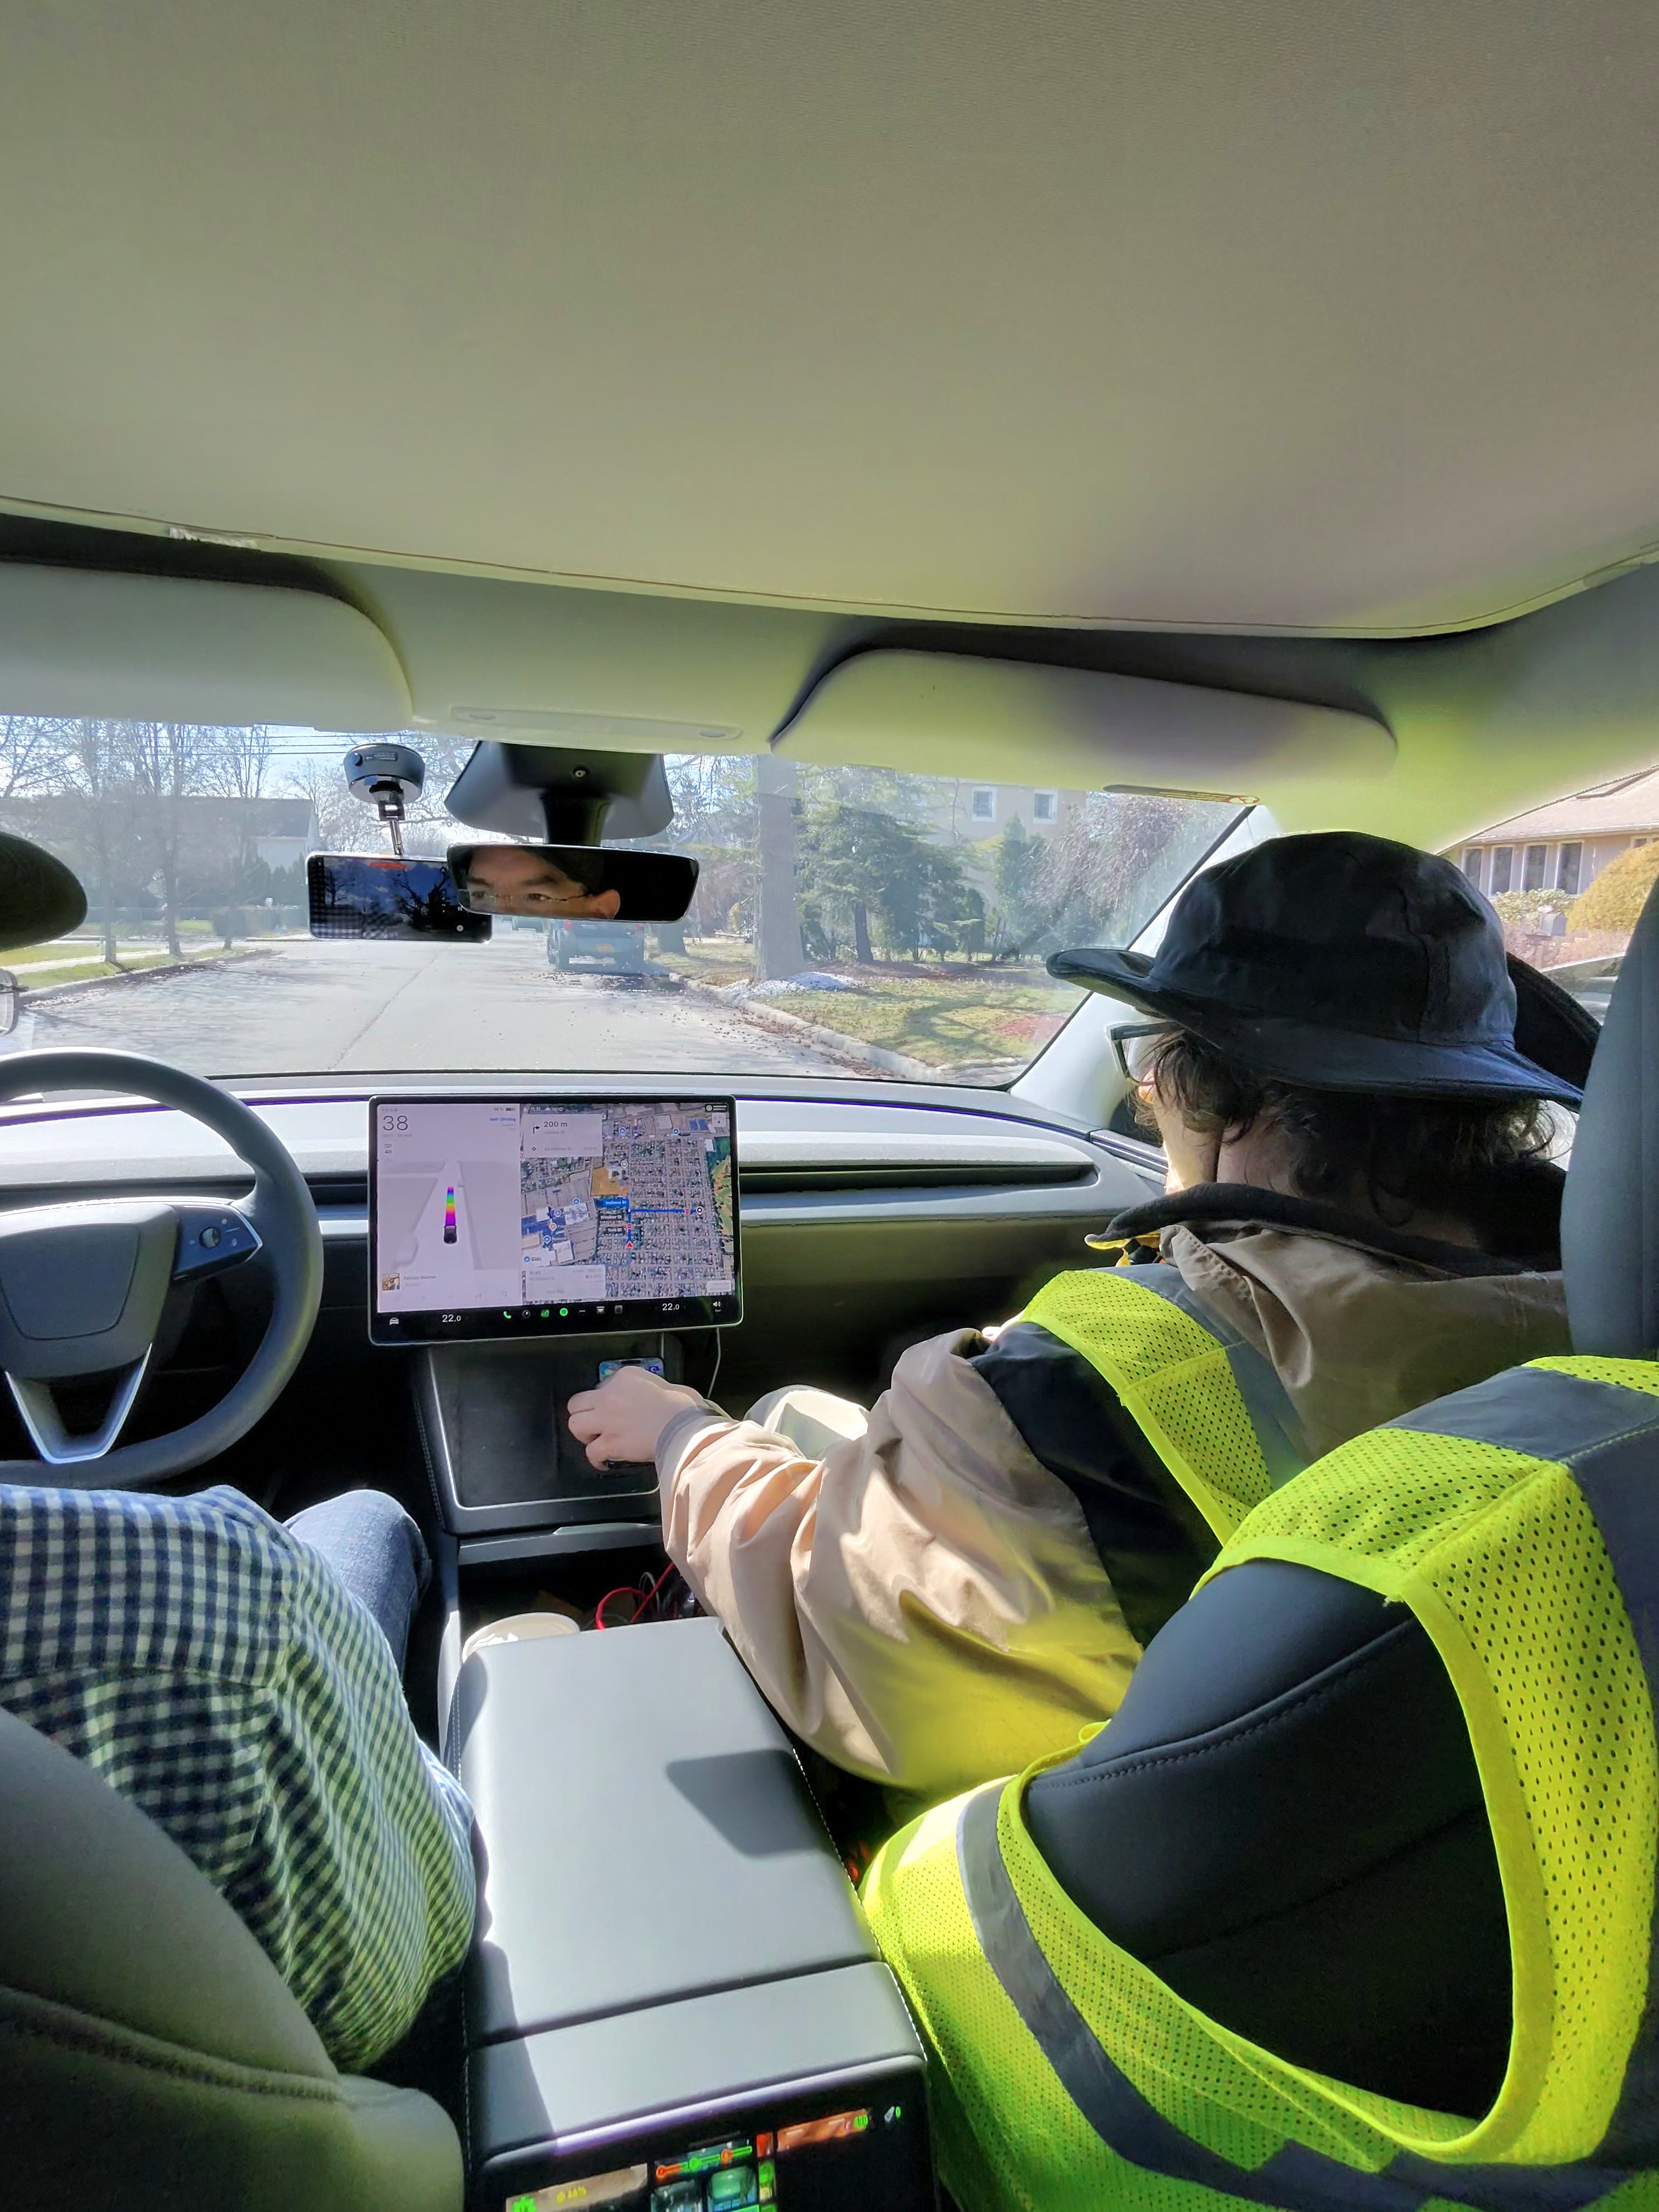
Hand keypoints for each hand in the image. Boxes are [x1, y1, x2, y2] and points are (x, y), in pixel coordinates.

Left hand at [567, 1365, 710, 1467]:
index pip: (602, 1385)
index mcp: (624, 1377)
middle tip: (595, 1423)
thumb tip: (653, 1399)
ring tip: (595, 1440)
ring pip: (575, 1425)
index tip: (615, 1408)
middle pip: (576, 1403)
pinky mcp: (609, 1443)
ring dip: (584, 1434)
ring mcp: (606, 1420)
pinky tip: (603, 1462)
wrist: (682, 1427)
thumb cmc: (682, 1406)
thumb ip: (650, 1389)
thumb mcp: (665, 1384)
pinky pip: (591, 1452)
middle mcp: (609, 1396)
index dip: (606, 1399)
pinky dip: (596, 1459)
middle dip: (583, 1414)